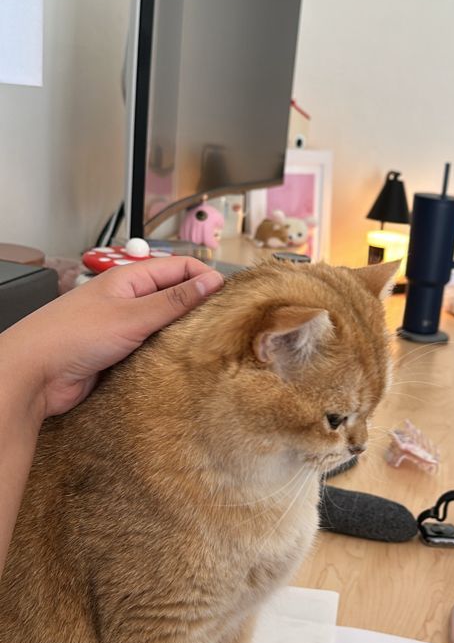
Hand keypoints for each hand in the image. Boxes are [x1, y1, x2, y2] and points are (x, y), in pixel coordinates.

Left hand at [0, 257, 224, 419]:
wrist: (35, 374)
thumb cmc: (72, 336)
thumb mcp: (132, 316)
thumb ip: (173, 301)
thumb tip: (211, 282)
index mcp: (130, 280)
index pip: (179, 268)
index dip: (206, 279)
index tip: (229, 299)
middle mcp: (128, 301)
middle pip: (175, 297)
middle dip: (199, 308)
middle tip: (224, 326)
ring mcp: (123, 328)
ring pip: (165, 327)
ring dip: (184, 335)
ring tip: (208, 347)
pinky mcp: (120, 355)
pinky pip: (153, 351)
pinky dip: (168, 356)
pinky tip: (182, 366)